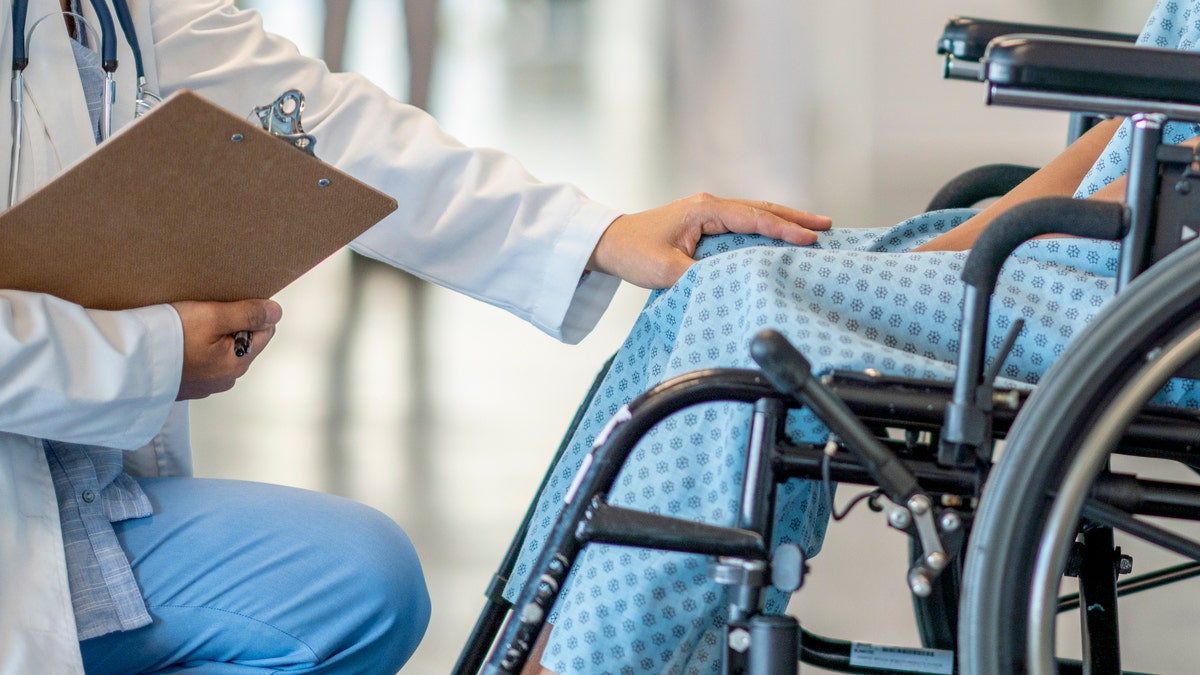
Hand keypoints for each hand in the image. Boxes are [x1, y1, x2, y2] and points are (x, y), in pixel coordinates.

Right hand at [171, 299, 282, 399]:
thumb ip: (248, 314)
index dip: (250, 312)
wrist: (126, 363)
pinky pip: (199, 359)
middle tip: (202, 313)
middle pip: (242, 339)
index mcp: (238, 363)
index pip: (265, 330)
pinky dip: (192, 346)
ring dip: (209, 334)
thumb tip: (276, 311)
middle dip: (229, 323)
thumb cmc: (168, 338)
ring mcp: (205, 384)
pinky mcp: (185, 383)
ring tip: (186, 325)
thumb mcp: (212, 316)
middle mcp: (225, 378)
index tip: (226, 304)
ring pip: (220, 348)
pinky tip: (176, 339)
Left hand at [586, 193, 831, 288]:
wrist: (610, 242)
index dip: (783, 229)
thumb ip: (699, 276)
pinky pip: (744, 223)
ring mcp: (708, 213)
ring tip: (815, 228)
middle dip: (795, 218)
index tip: (810, 239)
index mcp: (704, 210)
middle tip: (828, 226)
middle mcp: (710, 206)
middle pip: (762, 209)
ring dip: (784, 220)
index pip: (752, 218)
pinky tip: (780, 236)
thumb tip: (730, 283)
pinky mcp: (705, 224)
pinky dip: (766, 227)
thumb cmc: (634, 252)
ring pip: (755, 214)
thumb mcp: (665, 270)